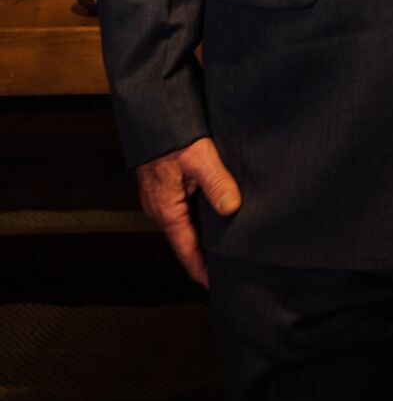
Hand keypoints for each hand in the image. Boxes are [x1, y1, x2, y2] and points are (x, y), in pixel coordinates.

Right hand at [136, 136, 240, 288]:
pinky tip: (215, 214)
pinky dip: (199, 216)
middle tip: (228, 268)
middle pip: (185, 240)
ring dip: (203, 235)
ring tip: (225, 246)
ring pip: (185, 223)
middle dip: (204, 255)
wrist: (153, 114)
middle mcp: (160, 207)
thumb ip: (216, 183)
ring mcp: (161, 196)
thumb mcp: (200, 157)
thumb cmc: (172, 135)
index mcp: (166, 209)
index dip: (200, 269)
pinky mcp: (166, 184)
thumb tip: (232, 208)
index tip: (214, 286)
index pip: (186, 250)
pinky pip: (184, 208)